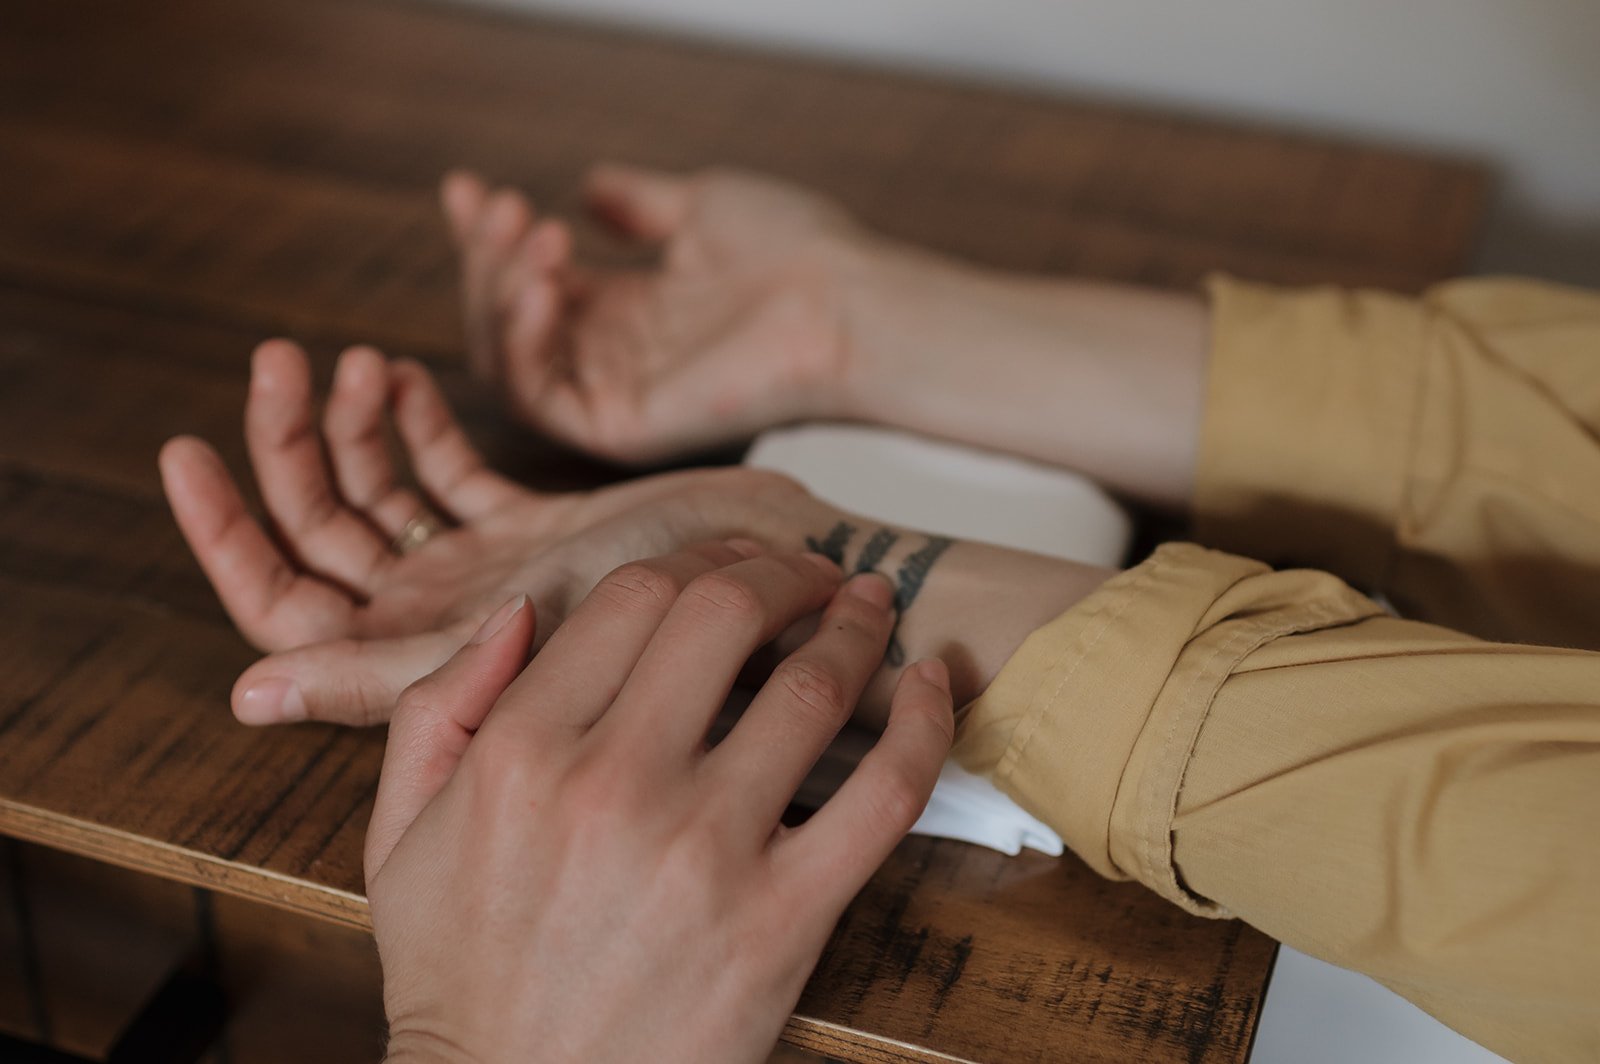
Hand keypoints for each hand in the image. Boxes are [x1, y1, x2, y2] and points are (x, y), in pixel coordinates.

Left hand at [158, 338, 813, 725]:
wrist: (813, 599)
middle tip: (278, 361)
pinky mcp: (533, 528)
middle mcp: (445, 620)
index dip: (226, 534)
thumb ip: (395, 683)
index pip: (283, 605)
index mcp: (428, 660)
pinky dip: (420, 424)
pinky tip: (408, 378)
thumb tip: (245, 693)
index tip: (187, 449)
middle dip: (286, 448)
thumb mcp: (530, 653)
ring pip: (380, 496)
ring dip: (351, 424)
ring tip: (356, 359)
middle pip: (321, 537)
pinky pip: (448, 474)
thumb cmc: (696, 645)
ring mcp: (487, 572)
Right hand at [366, 546, 954, 1063]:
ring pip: (812, 688)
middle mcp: (615, 783)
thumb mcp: (399, 836)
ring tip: (868, 608)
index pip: (633, 595)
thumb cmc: (462, 977)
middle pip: (726, 612)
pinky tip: (933, 684)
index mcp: (522, 751)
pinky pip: (883, 795)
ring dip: (854, 626)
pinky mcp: (783, 920)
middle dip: (782, 572)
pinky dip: (924, 724)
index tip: (731, 566)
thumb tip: (517, 611)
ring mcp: (706, 850)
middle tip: (808, 574)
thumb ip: (438, 707)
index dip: (697, 559)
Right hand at [442, 165, 862, 462]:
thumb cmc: (797, 252)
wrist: (847, 299)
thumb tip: (587, 186)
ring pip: (507, 361)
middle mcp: (614, 359)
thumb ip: (638, 205)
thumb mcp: (701, 207)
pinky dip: (523, 342)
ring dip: (498, 294)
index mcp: (630, 313)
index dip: (489, 239)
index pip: (530, 283)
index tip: (468, 187)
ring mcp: (615, 395)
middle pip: (504, 322)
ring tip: (533, 237)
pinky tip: (544, 285)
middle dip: (485, 260)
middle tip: (502, 204)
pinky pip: (538, 399)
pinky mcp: (622, 429)